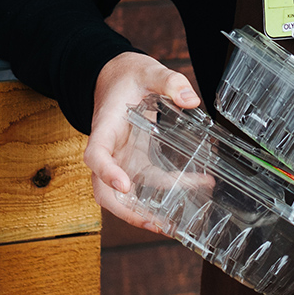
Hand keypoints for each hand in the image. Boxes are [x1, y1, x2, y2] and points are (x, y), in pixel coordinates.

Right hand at [82, 51, 201, 233]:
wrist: (117, 77)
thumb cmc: (126, 75)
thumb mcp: (149, 70)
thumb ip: (169, 81)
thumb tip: (191, 100)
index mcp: (104, 127)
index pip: (95, 155)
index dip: (107, 172)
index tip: (124, 185)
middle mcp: (109, 150)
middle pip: (104, 189)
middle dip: (127, 211)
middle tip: (156, 223)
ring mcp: (121, 159)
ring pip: (128, 195)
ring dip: (150, 211)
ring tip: (177, 223)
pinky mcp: (136, 161)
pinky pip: (150, 183)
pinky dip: (170, 191)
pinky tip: (198, 185)